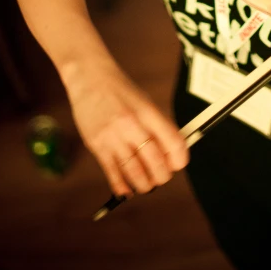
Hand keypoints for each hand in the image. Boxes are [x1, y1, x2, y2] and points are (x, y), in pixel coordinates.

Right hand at [65, 64, 188, 196]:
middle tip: (162, 177)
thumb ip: (157, 126)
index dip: (180, 158)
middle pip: (155, 161)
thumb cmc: (121, 91)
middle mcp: (131, 124)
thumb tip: (171, 153)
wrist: (90, 78)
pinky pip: (112, 172)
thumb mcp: (145, 102)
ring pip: (134, 171)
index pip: (173, 141)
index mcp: (148, 112)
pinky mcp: (97, 145)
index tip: (179, 164)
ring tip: (147, 185)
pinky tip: (127, 191)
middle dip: (162, 176)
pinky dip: (122, 186)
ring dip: (144, 184)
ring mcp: (113, 136)